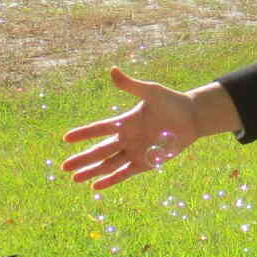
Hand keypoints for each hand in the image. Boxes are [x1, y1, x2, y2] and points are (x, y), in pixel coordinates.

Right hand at [60, 68, 235, 190]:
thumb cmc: (171, 101)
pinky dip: (111, 179)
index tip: (66, 138)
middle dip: (82, 159)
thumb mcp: (151, 91)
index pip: (99, 129)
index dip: (83, 133)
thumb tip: (112, 70)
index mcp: (125, 121)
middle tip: (64, 167)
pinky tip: (96, 186)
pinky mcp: (145, 163)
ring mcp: (135, 151)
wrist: (192, 117)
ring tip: (75, 179)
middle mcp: (126, 138)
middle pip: (99, 151)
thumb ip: (131, 84)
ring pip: (108, 164)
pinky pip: (125, 173)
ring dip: (92, 171)